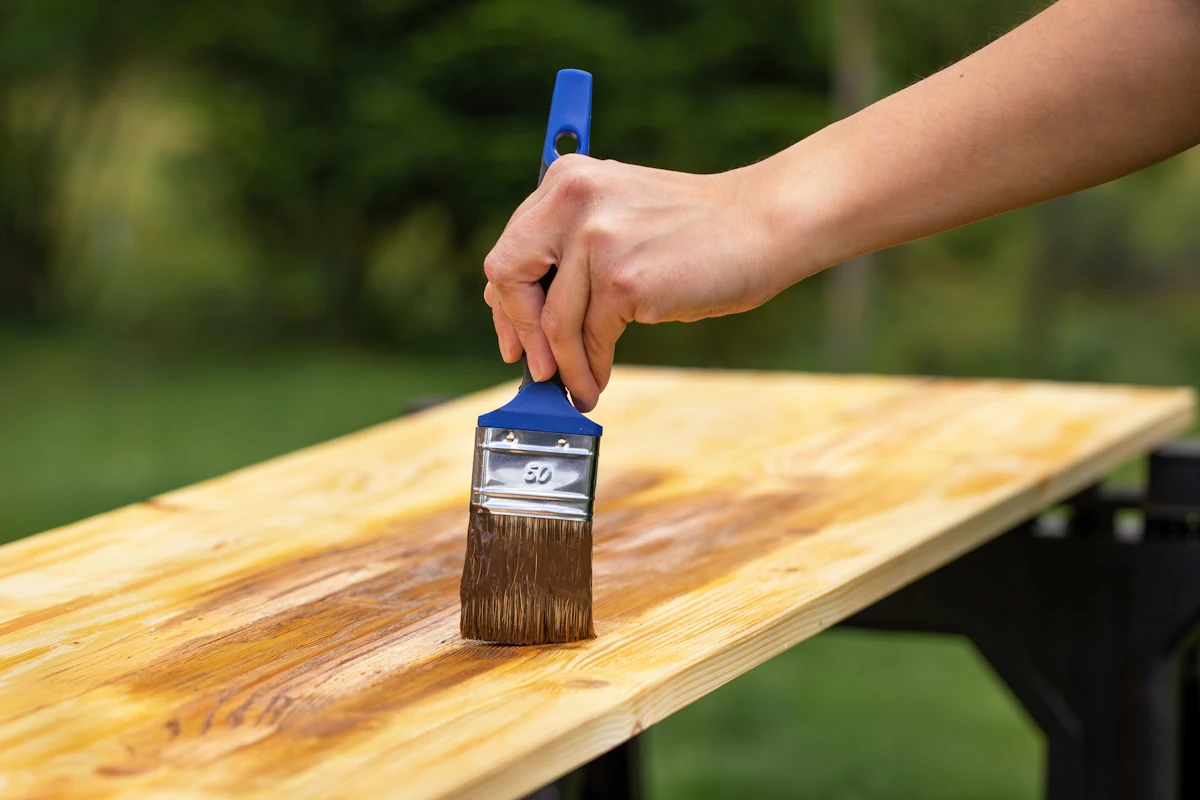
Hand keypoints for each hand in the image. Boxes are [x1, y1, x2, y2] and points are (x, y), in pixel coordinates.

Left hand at [483, 154, 791, 411]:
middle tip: (538, 371)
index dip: (506, 304)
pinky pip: (590, 340)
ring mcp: (596, 240)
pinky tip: (598, 381)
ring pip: (552, 322)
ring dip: (563, 366)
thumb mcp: (620, 215)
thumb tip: (527, 315)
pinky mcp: (623, 280)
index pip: (509, 251)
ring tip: (578, 388)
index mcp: (566, 180)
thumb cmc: (698, 229)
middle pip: (509, 280)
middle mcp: (573, 201)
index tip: (515, 339)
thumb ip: (571, 247)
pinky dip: (590, 369)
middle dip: (520, 333)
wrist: (763, 224)